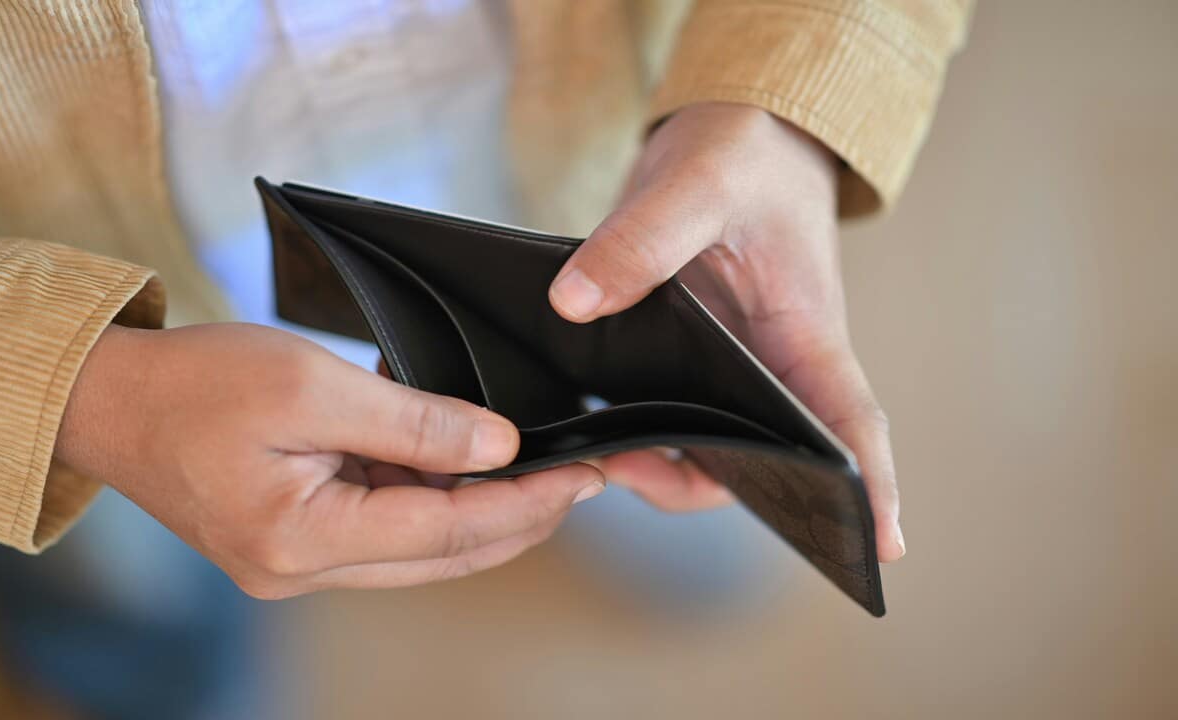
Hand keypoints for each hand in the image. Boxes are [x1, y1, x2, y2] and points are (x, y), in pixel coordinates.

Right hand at [55, 323, 604, 597]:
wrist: (109, 400)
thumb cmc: (194, 384)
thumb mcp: (311, 385)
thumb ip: (412, 422)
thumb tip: (498, 450)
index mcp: (302, 541)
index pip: (448, 532)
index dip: (526, 504)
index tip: (584, 476)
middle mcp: (301, 570)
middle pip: (442, 555)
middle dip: (518, 517)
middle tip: (580, 479)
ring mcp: (295, 563)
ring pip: (418, 547)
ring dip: (475, 509)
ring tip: (536, 468)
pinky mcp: (293, 542)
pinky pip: (382, 527)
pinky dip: (426, 496)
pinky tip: (459, 459)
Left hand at [548, 102, 903, 561]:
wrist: (734, 128)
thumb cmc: (745, 152)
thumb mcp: (697, 183)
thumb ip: (641, 239)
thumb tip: (575, 304)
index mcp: (805, 333)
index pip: (850, 421)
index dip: (873, 486)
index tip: (884, 547)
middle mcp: (773, 363)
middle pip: (767, 458)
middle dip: (713, 487)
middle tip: (627, 471)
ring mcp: (729, 365)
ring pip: (711, 445)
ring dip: (662, 463)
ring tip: (598, 453)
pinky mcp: (686, 354)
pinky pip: (670, 412)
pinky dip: (637, 429)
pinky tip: (587, 425)